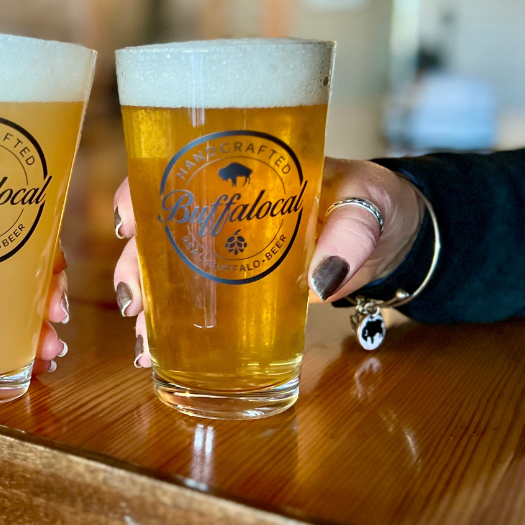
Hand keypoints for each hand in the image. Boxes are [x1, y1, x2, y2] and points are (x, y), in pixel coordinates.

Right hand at [112, 160, 423, 364]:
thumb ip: (351, 234)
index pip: (173, 169)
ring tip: (144, 342)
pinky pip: (196, 305)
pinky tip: (158, 355)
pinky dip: (172, 329)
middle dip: (133, 265)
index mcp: (242, 173)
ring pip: (167, 272)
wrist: (395, 236)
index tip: (129, 221)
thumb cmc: (374, 202)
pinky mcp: (242, 289)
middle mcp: (222, 212)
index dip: (140, 193)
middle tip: (134, 298)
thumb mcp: (367, 205)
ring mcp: (228, 252)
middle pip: (157, 230)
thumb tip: (320, 280)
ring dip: (146, 304)